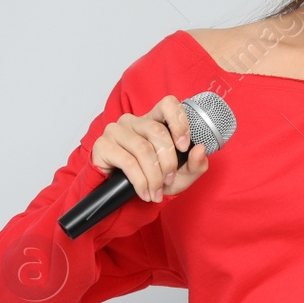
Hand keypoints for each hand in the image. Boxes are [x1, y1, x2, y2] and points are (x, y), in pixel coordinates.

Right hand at [91, 95, 211, 202]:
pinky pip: (128, 162)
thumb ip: (195, 165)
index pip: (168, 104)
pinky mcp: (103, 145)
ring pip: (143, 148)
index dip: (179, 121)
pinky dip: (140, 181)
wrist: (123, 198)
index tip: (185, 146)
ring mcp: (116, 131)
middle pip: (158, 132)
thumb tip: (200, 150)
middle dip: (168, 161)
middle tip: (169, 180)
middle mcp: (134, 121)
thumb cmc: (151, 180)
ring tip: (156, 191)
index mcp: (154, 121)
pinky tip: (145, 192)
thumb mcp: (179, 176)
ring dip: (154, 175)